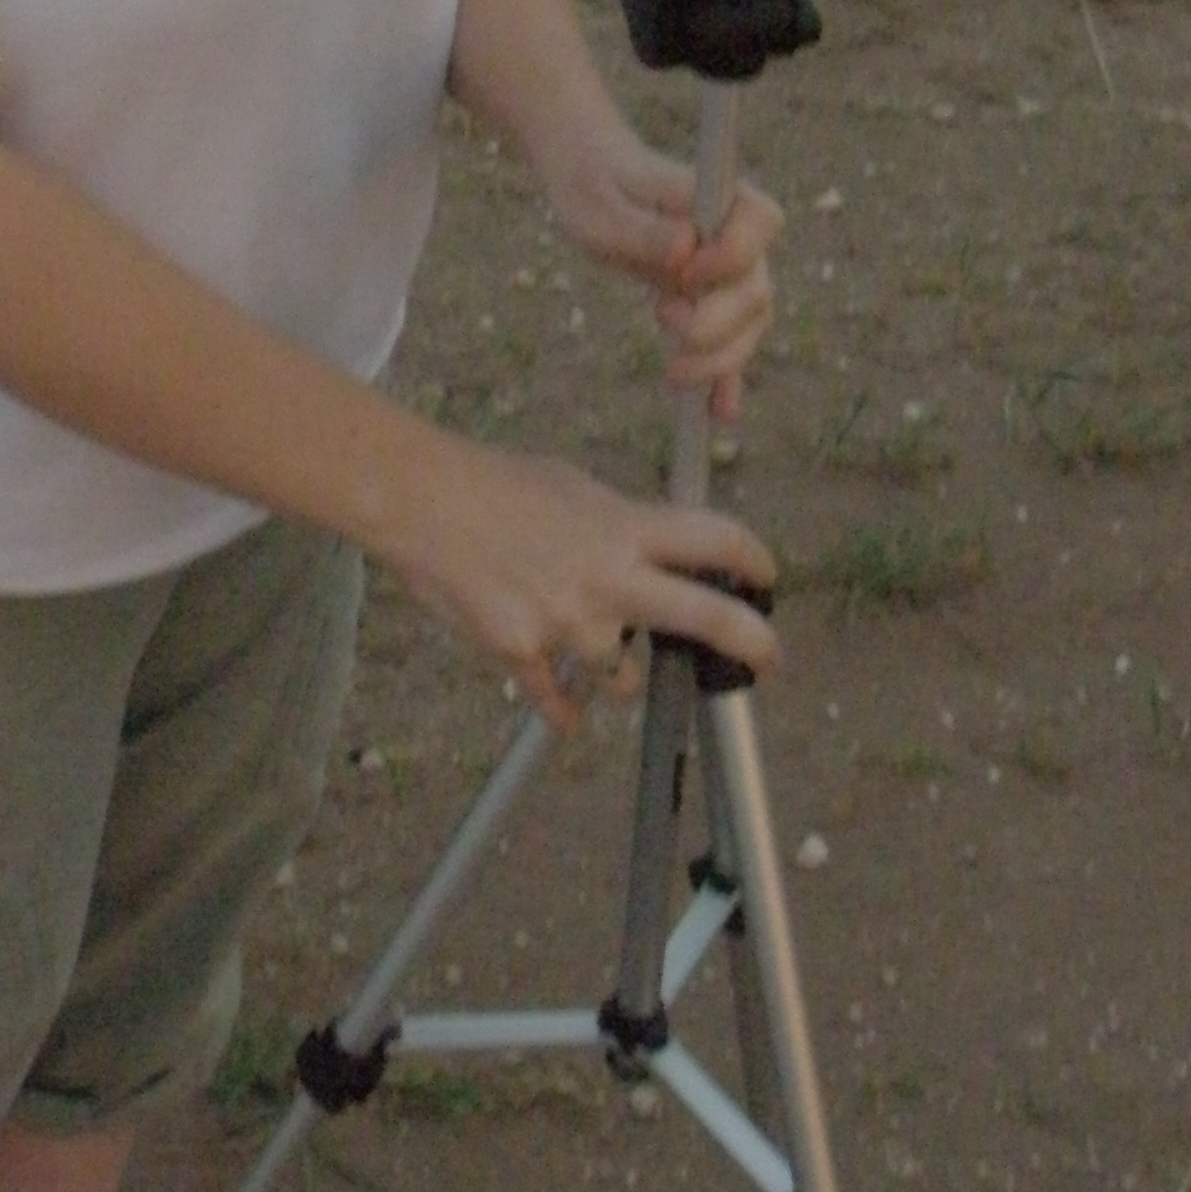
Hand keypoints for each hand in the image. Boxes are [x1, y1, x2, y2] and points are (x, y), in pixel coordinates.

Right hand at [378, 431, 778, 732]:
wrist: (420, 501)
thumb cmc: (492, 481)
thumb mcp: (571, 485)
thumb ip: (616, 523)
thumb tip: (646, 547)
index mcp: (622, 527)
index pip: (716, 539)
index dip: (755, 559)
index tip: (765, 576)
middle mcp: (606, 580)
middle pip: (706, 619)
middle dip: (754, 645)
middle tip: (769, 659)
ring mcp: (567, 625)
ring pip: (622, 680)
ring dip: (617, 673)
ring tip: (592, 649)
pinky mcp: (523, 655)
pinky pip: (559, 703)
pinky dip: (564, 709)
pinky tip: (565, 710)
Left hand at [547, 141, 781, 419]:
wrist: (589, 180)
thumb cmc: (593, 184)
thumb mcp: (602, 205)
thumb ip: (643, 228)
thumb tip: (685, 250)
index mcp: (717, 196)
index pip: (761, 221)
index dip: (733, 256)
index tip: (687, 272)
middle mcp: (734, 235)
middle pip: (756, 288)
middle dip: (719, 322)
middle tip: (667, 324)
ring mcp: (727, 271)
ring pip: (749, 324)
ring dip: (720, 357)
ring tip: (673, 374)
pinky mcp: (710, 299)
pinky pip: (729, 343)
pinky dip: (726, 377)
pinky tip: (718, 412)